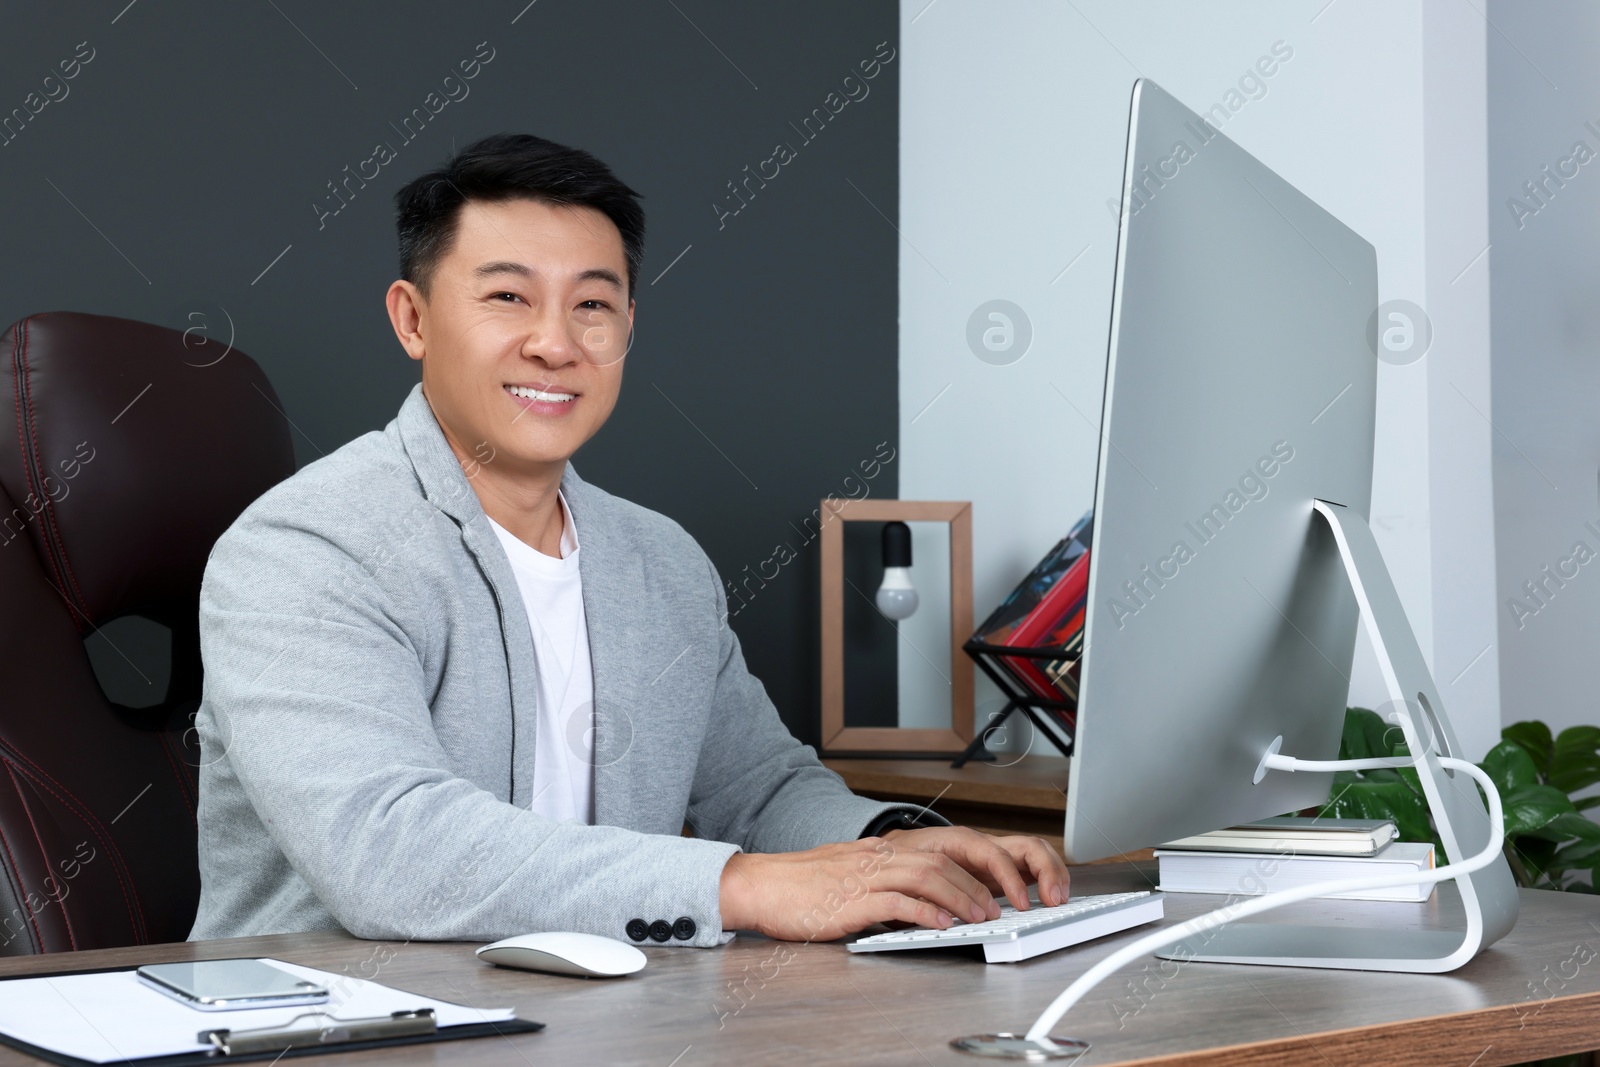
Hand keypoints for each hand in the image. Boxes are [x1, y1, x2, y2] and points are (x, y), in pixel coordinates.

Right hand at [717, 827, 1068, 941]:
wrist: (762, 885)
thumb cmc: (808, 886)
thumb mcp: (860, 875)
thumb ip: (899, 880)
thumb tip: (941, 900)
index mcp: (890, 849)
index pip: (954, 846)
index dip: (990, 864)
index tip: (1015, 889)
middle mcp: (883, 855)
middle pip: (949, 856)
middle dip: (986, 880)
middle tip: (1008, 906)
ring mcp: (867, 874)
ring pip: (928, 875)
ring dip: (963, 897)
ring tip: (984, 917)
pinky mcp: (850, 899)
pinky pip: (895, 901)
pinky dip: (924, 912)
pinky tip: (941, 925)